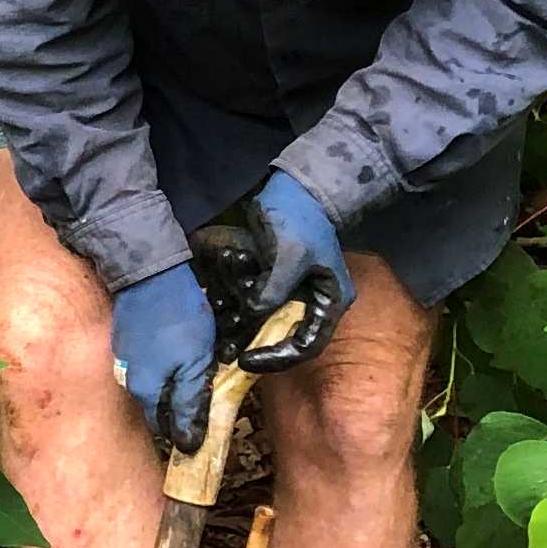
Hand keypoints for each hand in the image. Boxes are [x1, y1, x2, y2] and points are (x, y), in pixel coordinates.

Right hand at [109, 262, 219, 456]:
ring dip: (172, 378)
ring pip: (153, 380)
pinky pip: (147, 360)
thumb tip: (188, 444)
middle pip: (158, 403)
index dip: (184, 427)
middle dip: (179, 400)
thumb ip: (190, 404)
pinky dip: (164, 359)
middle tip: (205, 384)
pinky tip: (177, 344)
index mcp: (145, 391)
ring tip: (194, 361)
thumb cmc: (178, 321)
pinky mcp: (126, 338)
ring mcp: (124, 357)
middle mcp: (128, 379)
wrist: (151, 274)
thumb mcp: (194, 365)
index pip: (163, 426)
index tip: (204, 419)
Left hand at [210, 169, 352, 370]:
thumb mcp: (290, 255)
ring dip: (238, 318)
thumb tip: (251, 316)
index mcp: (329, 301)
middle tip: (223, 348)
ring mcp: (291, 292)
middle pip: (282, 336)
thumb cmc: (301, 219)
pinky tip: (217, 293)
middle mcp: (312, 302)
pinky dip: (235, 297)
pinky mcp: (272, 280)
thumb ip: (273, 290)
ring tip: (217, 315)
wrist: (294, 187)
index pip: (307, 345)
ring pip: (262, 318)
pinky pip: (252, 298)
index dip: (278, 358)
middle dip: (251, 339)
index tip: (246, 360)